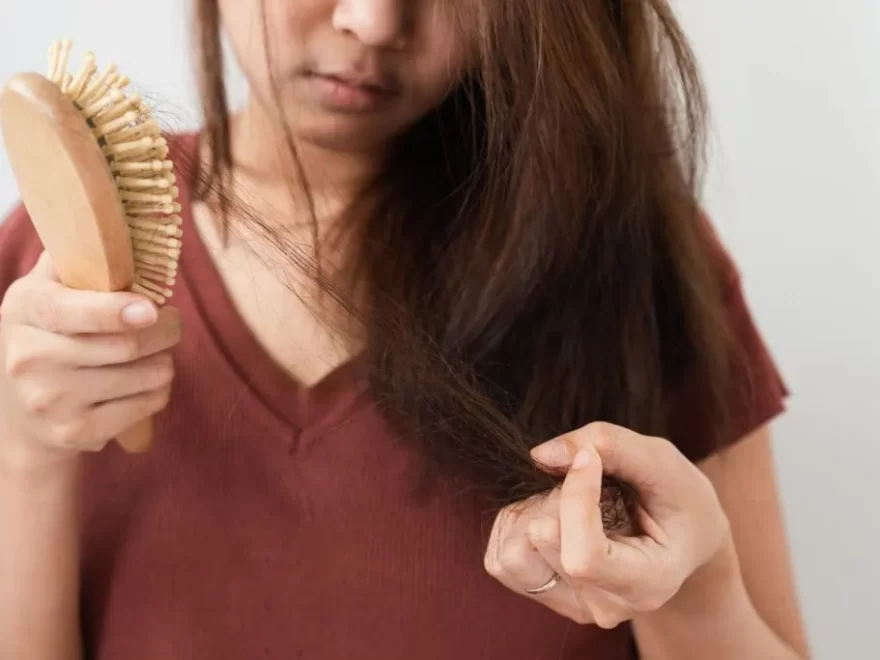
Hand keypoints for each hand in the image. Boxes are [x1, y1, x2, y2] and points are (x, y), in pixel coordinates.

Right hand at [0, 252, 181, 468]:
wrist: (23, 415)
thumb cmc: (50, 337)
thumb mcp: (47, 291)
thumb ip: (77, 258)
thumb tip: (116, 219)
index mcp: (25, 309)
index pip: (72, 310)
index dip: (116, 311)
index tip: (151, 309)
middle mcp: (29, 358)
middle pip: (126, 345)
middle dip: (166, 331)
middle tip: (171, 323)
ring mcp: (50, 401)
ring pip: (145, 375)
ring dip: (166, 361)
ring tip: (155, 354)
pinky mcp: (76, 433)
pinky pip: (147, 404)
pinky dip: (160, 390)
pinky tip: (145, 382)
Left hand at [484, 422, 731, 627]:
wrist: (683, 539)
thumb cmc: (678, 500)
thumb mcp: (663, 463)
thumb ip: (611, 445)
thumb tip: (541, 454)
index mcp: (646, 583)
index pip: (582, 555)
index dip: (575, 496)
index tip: (590, 458)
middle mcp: (604, 605)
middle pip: (541, 540)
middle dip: (558, 495)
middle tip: (593, 484)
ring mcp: (571, 605)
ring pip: (511, 554)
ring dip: (532, 511)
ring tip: (572, 503)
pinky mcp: (543, 595)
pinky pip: (499, 558)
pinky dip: (517, 525)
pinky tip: (554, 516)